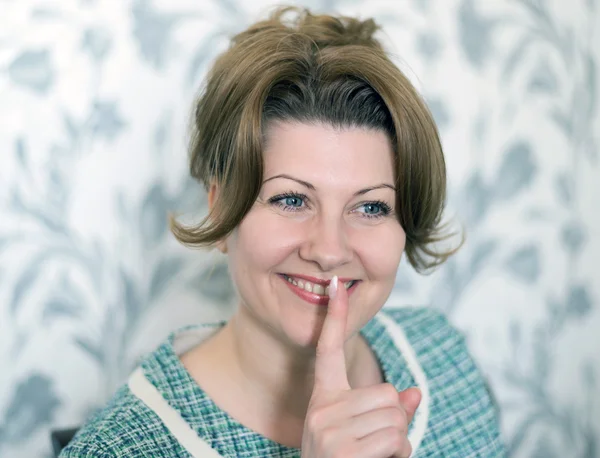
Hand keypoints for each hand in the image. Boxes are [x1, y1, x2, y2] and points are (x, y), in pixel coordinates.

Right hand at [300, 276, 420, 457]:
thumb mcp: (361, 436)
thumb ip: (388, 411)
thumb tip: (415, 392)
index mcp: (324, 400)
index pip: (329, 350)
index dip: (334, 318)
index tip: (336, 286)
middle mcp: (322, 409)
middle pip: (387, 393)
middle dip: (394, 421)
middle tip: (375, 445)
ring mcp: (329, 430)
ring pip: (396, 418)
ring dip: (398, 443)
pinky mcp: (343, 450)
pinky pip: (396, 439)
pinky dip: (399, 456)